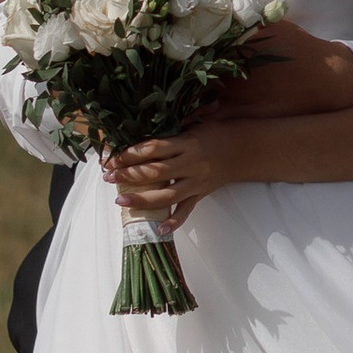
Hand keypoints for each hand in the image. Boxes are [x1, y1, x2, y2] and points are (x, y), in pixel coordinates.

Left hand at [104, 129, 240, 234]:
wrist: (244, 149)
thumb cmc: (216, 132)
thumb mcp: (194, 123)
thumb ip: (171, 127)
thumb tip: (140, 125)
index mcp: (187, 143)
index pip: (153, 148)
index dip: (131, 153)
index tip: (112, 157)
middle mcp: (191, 163)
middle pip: (155, 172)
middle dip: (129, 175)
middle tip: (108, 177)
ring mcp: (196, 182)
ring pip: (167, 194)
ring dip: (142, 198)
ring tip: (121, 200)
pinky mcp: (201, 194)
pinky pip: (186, 210)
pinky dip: (174, 221)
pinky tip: (160, 229)